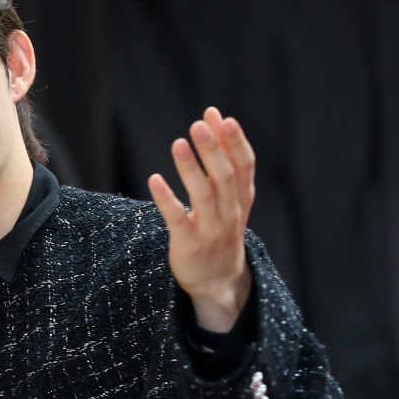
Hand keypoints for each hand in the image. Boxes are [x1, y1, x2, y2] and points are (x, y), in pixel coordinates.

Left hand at [148, 107, 254, 333]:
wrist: (217, 281)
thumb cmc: (220, 231)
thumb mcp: (229, 199)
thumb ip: (223, 164)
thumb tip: (215, 121)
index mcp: (241, 199)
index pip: (243, 166)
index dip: (234, 141)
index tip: (221, 117)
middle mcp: (230, 212)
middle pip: (224, 176)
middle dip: (213, 149)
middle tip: (199, 124)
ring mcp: (211, 229)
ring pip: (203, 194)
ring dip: (191, 168)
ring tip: (179, 143)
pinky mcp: (189, 243)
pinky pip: (177, 218)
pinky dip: (166, 198)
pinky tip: (154, 179)